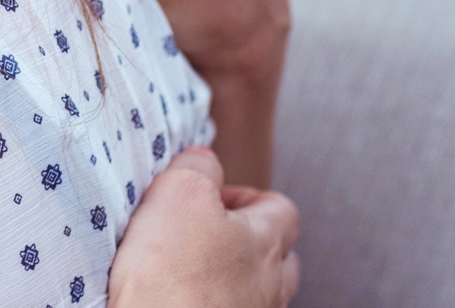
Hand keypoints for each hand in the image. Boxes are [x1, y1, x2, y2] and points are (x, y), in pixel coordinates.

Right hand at [109, 147, 300, 307]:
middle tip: (205, 234)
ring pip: (258, 293)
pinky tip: (185, 300)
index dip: (245, 196)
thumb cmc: (174, 276)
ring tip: (193, 271)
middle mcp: (271, 287)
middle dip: (247, 241)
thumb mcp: (179, 194)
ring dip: (233, 279)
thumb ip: (197, 167)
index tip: (208, 197)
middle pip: (278, 256)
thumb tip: (203, 160)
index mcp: (267, 242)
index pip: (281, 208)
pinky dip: (214, 303)